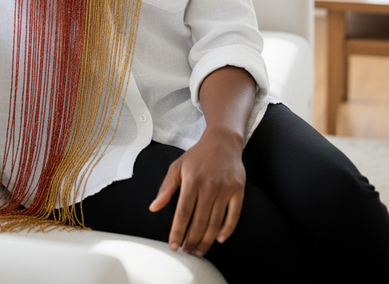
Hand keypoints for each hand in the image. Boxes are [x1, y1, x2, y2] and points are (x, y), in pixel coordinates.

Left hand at [149, 128, 245, 256]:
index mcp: (192, 180)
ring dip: (207, 241)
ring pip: (215, 222)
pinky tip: (219, 239)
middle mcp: (209, 185)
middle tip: (187, 251)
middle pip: (199, 222)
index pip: (183, 213)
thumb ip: (166, 188)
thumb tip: (153, 208)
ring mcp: (225, 188)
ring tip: (199, 251)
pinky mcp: (238, 190)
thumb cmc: (198, 155)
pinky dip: (227, 230)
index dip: (177, 232)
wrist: (223, 141)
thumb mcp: (178, 166)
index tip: (173, 246)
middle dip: (192, 241)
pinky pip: (234, 215)